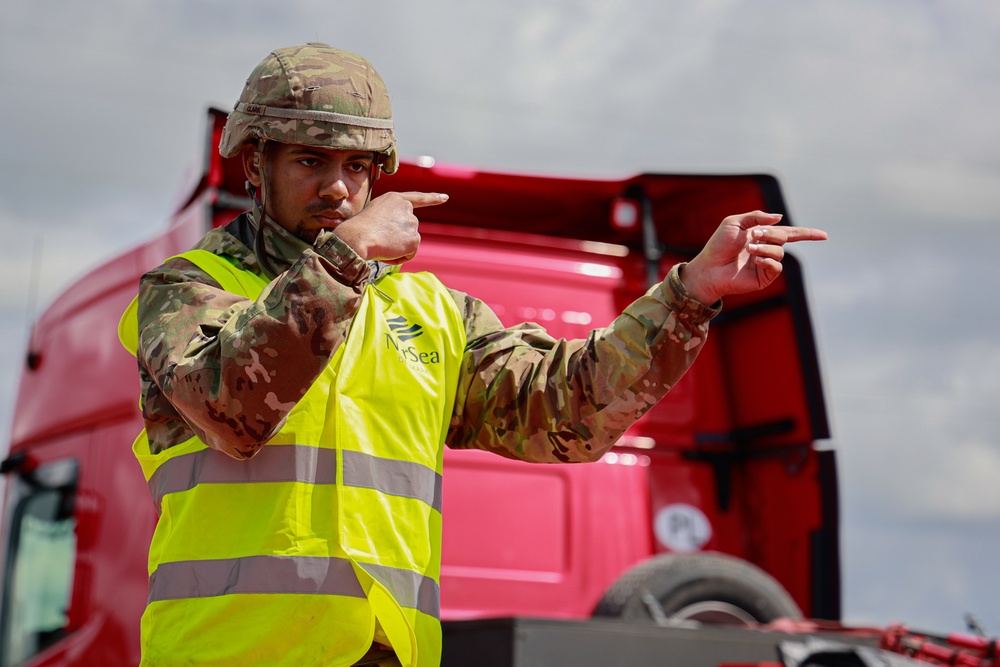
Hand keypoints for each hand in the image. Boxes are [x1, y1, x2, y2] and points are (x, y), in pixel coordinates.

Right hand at [333, 191, 448, 263]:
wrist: (357, 237)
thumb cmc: (359, 229)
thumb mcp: (375, 214)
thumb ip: (390, 218)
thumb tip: (398, 236)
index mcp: (395, 199)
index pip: (418, 198)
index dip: (432, 198)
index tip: (445, 198)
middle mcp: (407, 208)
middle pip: (409, 229)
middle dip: (398, 238)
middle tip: (380, 239)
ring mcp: (412, 223)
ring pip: (409, 242)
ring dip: (397, 248)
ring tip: (381, 244)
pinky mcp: (414, 239)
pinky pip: (410, 254)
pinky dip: (399, 257)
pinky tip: (387, 252)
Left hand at [680, 211, 827, 303]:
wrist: (709, 267)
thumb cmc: (718, 245)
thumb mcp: (735, 222)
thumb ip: (757, 217)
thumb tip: (780, 218)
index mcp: (762, 236)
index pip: (790, 234)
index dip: (807, 234)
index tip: (824, 236)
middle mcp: (766, 249)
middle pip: (783, 237)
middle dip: (770, 234)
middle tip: (753, 236)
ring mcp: (766, 264)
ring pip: (780, 251)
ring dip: (766, 247)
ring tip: (750, 249)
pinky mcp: (764, 278)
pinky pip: (776, 266)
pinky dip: (768, 260)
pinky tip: (756, 260)